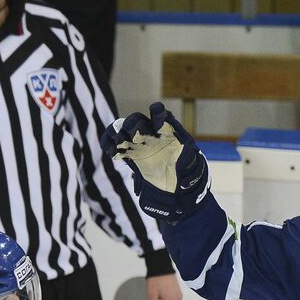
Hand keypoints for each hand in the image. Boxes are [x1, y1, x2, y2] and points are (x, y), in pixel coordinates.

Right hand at [104, 101, 208, 221]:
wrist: (177, 187)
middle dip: (133, 124)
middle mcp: (150, 134)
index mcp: (166, 131)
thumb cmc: (186, 171)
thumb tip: (186, 148)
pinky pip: (113, 144)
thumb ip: (188, 154)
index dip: (157, 112)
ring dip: (117, 134)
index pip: (159, 115)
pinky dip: (108, 144)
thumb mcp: (191, 162)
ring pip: (121, 130)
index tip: (156, 113)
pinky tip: (112, 153)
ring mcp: (138, 143)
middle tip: (132, 134)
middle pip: (136, 121)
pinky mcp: (128, 154)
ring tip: (119, 145)